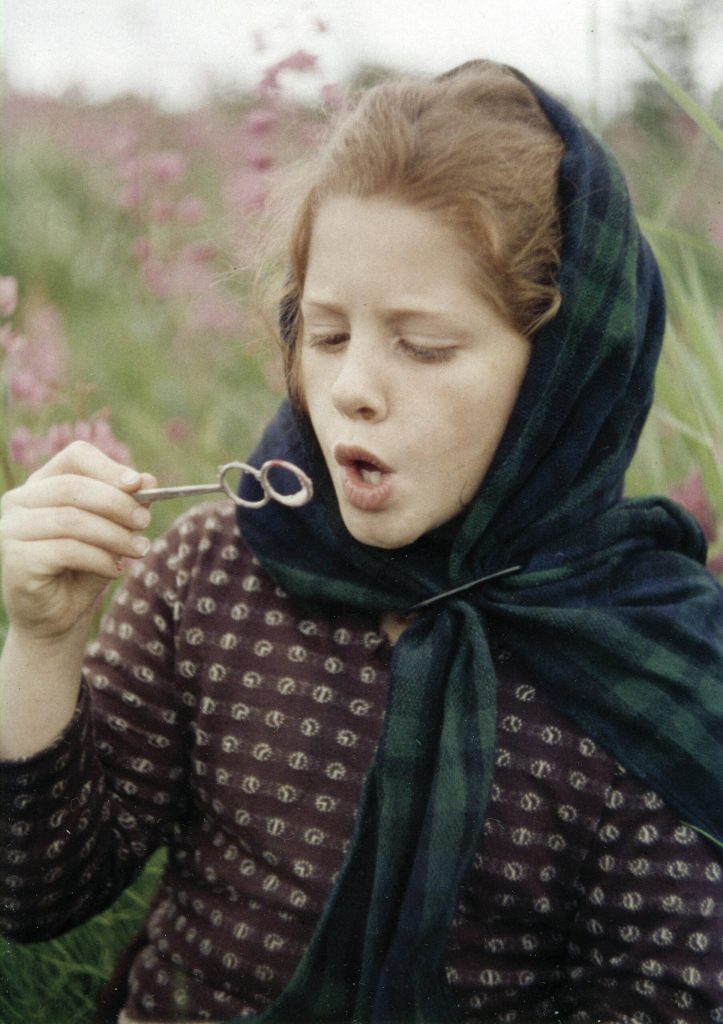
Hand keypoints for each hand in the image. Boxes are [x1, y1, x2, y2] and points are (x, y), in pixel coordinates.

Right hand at [0, 441, 156, 640]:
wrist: (56, 617)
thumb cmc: (83, 568)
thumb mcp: (112, 532)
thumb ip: (127, 506)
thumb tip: (149, 481)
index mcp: (42, 484)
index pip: (75, 457)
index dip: (109, 467)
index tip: (138, 484)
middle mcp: (19, 501)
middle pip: (74, 487)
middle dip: (117, 503)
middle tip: (145, 522)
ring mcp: (11, 529)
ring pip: (71, 519)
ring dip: (114, 534)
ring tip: (139, 550)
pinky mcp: (16, 558)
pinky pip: (66, 550)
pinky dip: (99, 558)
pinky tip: (116, 570)